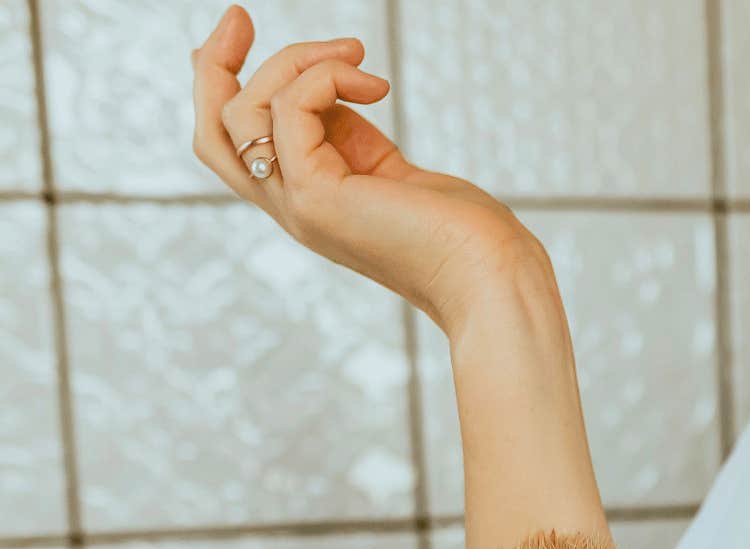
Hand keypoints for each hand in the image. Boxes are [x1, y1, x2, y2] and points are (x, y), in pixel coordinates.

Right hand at [189, 4, 540, 333]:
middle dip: (214, 64)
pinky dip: (326, 78)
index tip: (242, 33)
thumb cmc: (462, 232)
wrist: (490, 275)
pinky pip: (291, 109)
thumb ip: (353, 138)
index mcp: (306, 201)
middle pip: (214, 129)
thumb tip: (338, 85)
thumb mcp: (392, 171)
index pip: (232, 144)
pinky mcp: (317, 196)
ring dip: (299, 61)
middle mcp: (292, 207)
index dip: (222, 85)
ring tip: (358, 57)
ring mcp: (298, 205)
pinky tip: (375, 86)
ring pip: (246, 111)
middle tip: (240, 16)